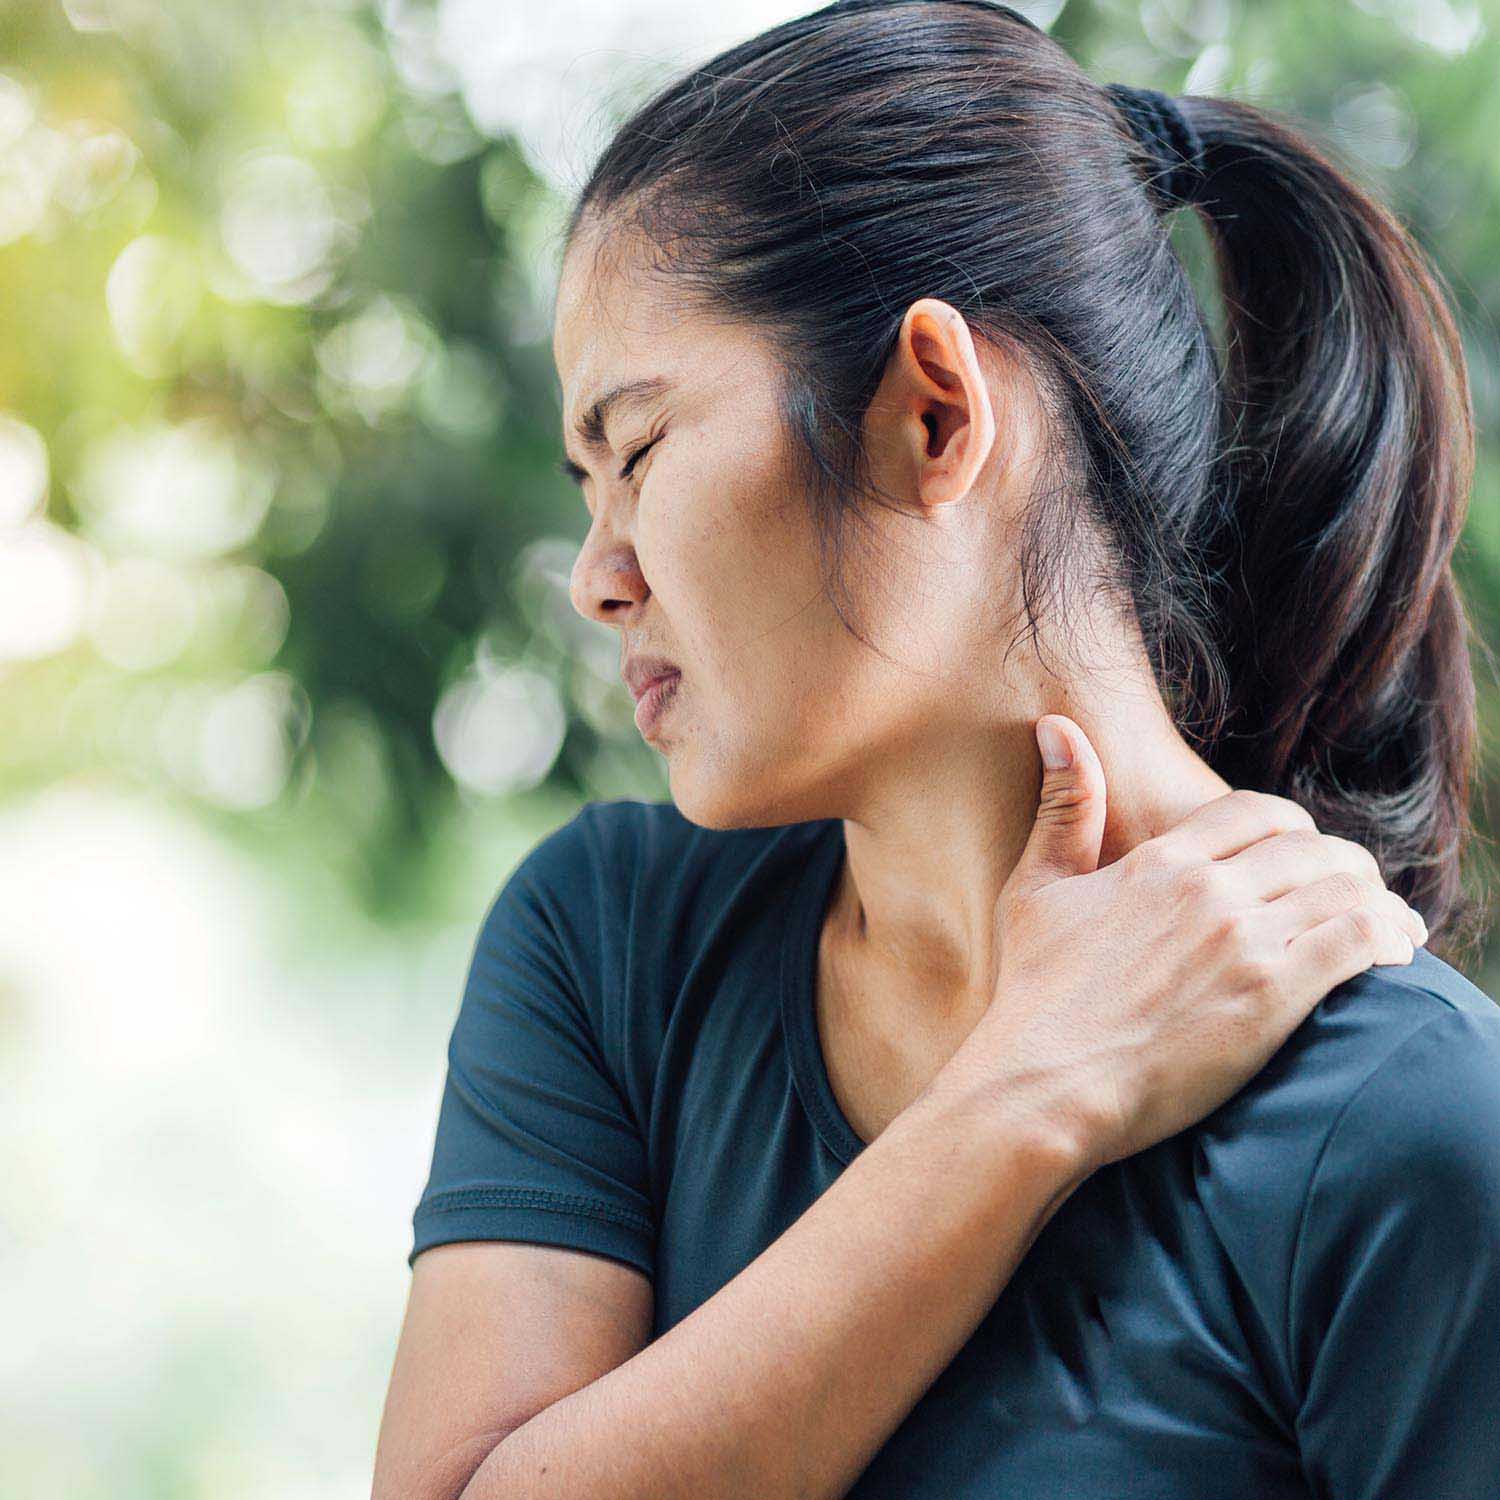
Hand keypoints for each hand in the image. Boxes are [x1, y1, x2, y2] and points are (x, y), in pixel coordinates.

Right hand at [947, 714, 1426, 1176]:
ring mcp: (1241, 941)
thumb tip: (1056, 726)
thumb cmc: (1036, 993)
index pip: (1257, 813)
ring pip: (1345, 889)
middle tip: (1357, 894)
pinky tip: (1393, 956)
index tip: (1303, 854)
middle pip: (1312, 849)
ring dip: (1377, 902)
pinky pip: (1357, 941)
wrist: (1048, 1082)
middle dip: (1344, 867)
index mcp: (1161, 862)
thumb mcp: (1037, 888)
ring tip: (1391, 927)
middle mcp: (1208, 889)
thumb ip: (1063, 806)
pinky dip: (1386, 940)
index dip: (1292, 828)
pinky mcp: (1271, 995)